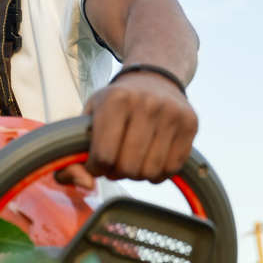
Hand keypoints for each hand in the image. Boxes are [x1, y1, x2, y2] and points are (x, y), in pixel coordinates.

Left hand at [83, 70, 197, 182]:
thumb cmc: (116, 104)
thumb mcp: (89, 118)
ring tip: (133, 159)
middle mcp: (146, 103)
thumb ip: (73, 155)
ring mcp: (171, 113)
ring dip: (138, 174)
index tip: (97, 162)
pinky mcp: (190, 123)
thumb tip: (85, 185)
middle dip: (117, 173)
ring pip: (151, 171)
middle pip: (128, 167)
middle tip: (116, 162)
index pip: (103, 155)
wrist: (154, 78)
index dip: (96, 168)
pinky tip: (151, 158)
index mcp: (115, 99)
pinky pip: (172, 168)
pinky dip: (159, 173)